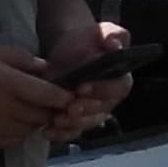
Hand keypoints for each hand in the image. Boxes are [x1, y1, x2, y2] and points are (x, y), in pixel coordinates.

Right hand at [0, 43, 78, 151]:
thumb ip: (18, 58)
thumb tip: (46, 67)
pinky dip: (21, 131)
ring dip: (36, 120)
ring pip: (32, 129)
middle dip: (52, 108)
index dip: (64, 96)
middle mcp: (2, 109)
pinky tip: (12, 119)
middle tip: (51, 99)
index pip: (49, 95)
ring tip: (28, 107)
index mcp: (4, 83)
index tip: (70, 92)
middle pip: (45, 115)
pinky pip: (16, 140)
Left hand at [37, 18, 133, 140]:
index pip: (118, 88)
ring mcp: (93, 112)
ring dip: (73, 125)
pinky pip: (72, 132)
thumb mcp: (102, 32)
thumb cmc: (88, 41)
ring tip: (56, 119)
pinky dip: (60, 134)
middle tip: (69, 108)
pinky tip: (47, 131)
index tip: (82, 86)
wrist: (68, 50)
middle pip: (102, 111)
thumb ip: (114, 35)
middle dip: (85, 111)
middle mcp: (109, 99)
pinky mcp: (76, 119)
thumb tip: (114, 45)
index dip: (101, 90)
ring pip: (87, 124)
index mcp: (120, 79)